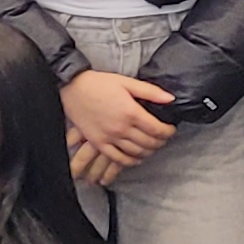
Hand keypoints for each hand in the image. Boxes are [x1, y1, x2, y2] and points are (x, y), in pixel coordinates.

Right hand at [62, 70, 176, 180]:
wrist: (72, 88)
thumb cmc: (99, 83)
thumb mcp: (127, 82)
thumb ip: (150, 91)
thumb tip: (171, 99)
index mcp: (131, 112)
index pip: (158, 129)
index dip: (168, 132)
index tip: (171, 129)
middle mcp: (122, 128)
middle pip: (149, 142)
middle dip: (160, 142)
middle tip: (163, 138)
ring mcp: (109, 138)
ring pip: (136, 152)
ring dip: (148, 151)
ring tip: (152, 146)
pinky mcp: (99, 143)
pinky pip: (118, 158)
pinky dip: (130, 161)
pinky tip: (136, 158)